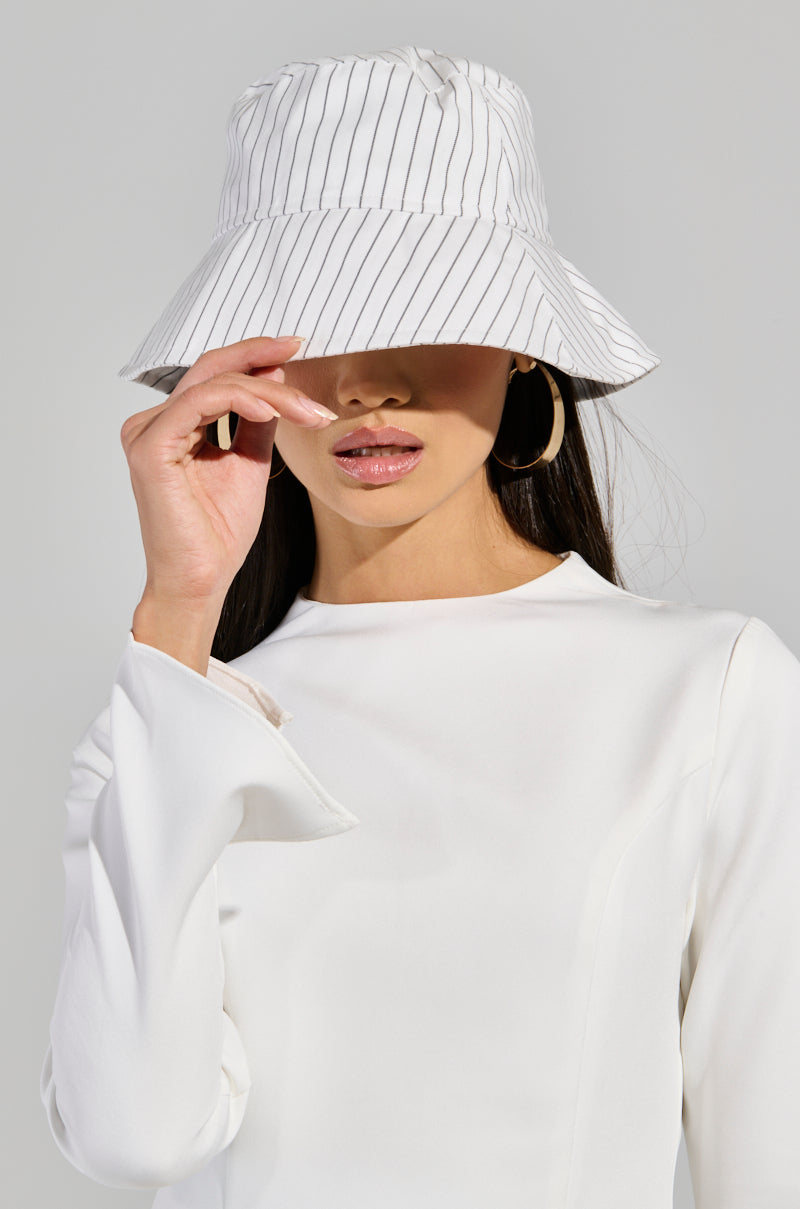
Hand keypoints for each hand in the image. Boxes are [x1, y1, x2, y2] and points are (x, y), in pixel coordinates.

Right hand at [121, 335, 334, 611]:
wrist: (200, 581)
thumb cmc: (218, 533)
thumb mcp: (249, 462)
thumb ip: (258, 420)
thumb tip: (274, 375)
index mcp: (172, 426)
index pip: (213, 375)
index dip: (252, 356)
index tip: (294, 347)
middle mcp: (152, 423)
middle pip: (212, 371)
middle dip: (260, 356)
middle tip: (299, 347)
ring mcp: (147, 432)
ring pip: (214, 385)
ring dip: (268, 391)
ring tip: (307, 410)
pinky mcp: (150, 446)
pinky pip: (201, 404)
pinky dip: (242, 400)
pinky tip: (275, 410)